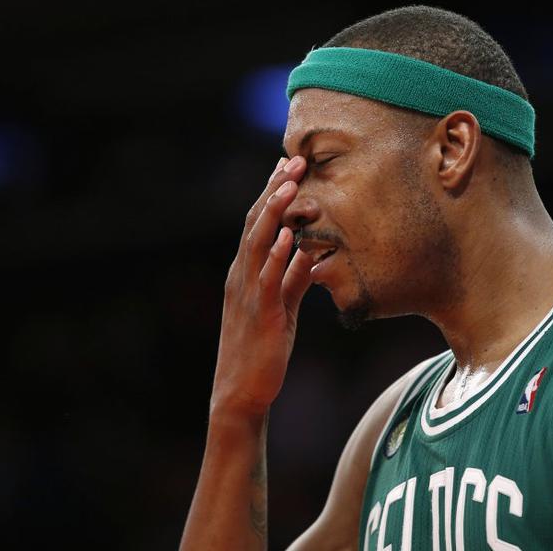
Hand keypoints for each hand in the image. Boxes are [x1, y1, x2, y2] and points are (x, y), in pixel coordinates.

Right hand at [210, 155, 313, 418]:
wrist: (241, 392)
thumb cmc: (261, 348)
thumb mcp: (281, 305)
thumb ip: (294, 277)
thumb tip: (311, 251)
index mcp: (245, 271)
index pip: (258, 223)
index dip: (272, 192)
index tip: (288, 165)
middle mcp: (241, 276)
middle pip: (256, 224)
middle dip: (275, 191)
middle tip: (294, 161)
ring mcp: (248, 294)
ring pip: (258, 244)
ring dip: (274, 213)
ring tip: (290, 186)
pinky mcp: (261, 315)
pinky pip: (268, 280)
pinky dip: (278, 256)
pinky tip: (290, 236)